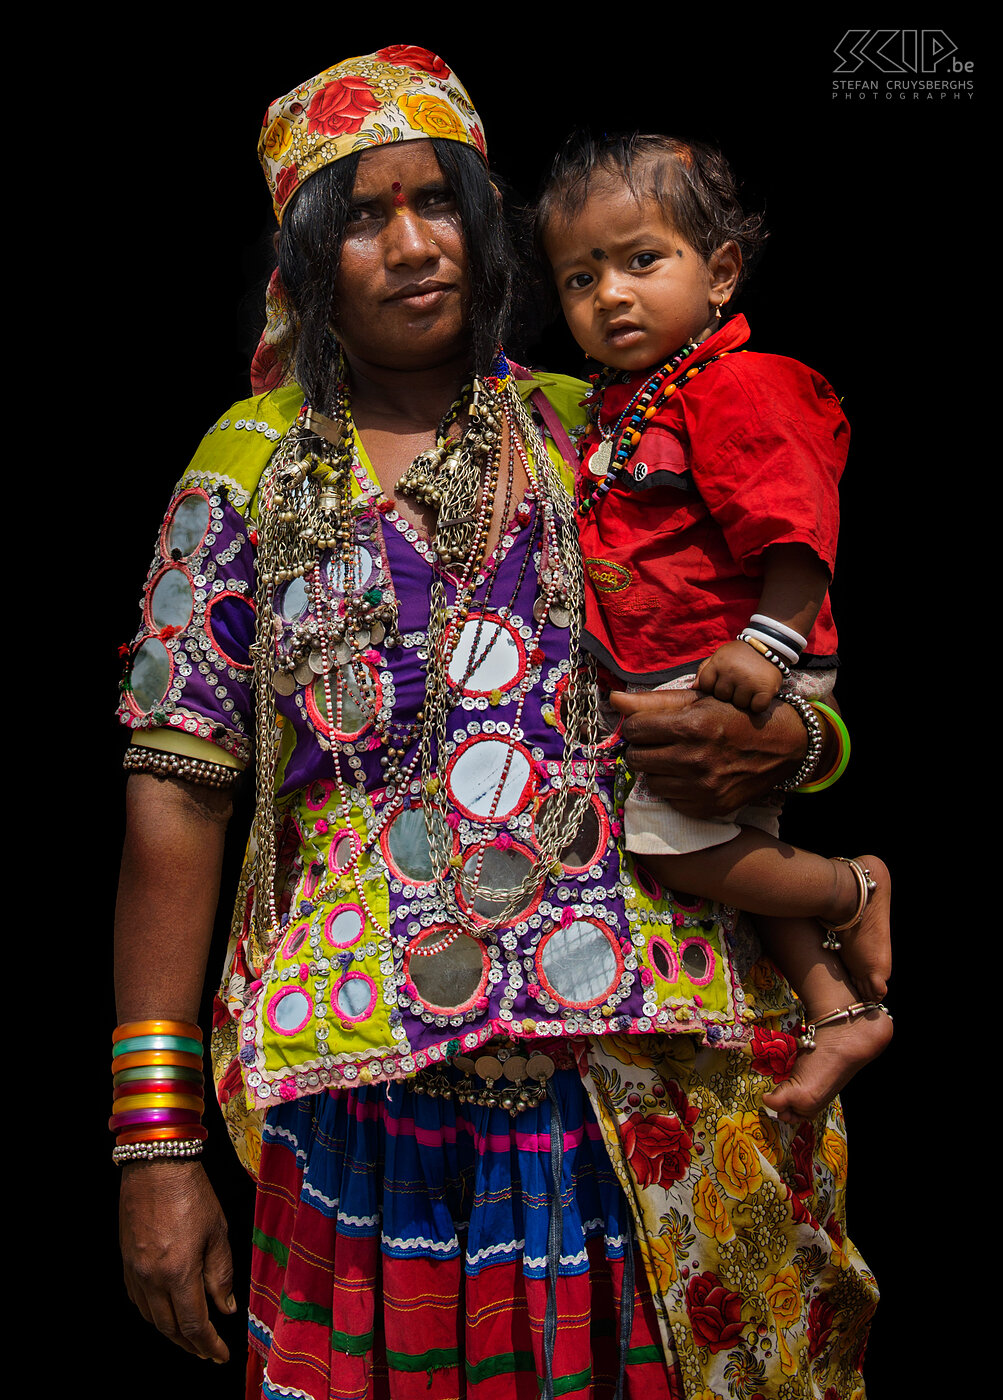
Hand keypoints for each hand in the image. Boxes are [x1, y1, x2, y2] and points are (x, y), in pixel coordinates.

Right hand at [119, 1159, 235, 1362]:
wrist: (156, 1166)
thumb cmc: (191, 1193)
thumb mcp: (217, 1232)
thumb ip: (221, 1274)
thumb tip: (225, 1308)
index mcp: (179, 1271)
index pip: (194, 1324)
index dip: (208, 1344)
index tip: (221, 1355)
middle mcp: (152, 1278)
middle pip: (171, 1328)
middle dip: (191, 1345)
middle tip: (208, 1352)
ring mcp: (135, 1272)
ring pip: (152, 1318)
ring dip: (172, 1333)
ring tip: (191, 1337)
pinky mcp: (126, 1263)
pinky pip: (138, 1301)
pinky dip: (154, 1314)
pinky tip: (166, 1312)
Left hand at [610, 688, 805, 817]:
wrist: (782, 745)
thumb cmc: (736, 715)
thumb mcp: (699, 700)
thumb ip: (653, 702)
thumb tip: (613, 699)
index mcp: (691, 726)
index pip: (634, 729)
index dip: (638, 726)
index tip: (649, 726)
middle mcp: (695, 759)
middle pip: (637, 758)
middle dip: (644, 748)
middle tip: (661, 743)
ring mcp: (702, 787)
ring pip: (651, 781)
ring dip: (658, 770)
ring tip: (679, 759)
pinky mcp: (709, 807)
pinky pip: (671, 800)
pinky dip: (676, 789)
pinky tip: (692, 775)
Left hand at [695, 641, 782, 713]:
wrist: (769, 644)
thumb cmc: (740, 654)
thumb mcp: (720, 656)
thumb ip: (704, 670)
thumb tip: (694, 688)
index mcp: (719, 663)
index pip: (705, 686)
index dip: (712, 687)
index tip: (722, 682)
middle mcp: (732, 672)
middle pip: (722, 697)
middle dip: (728, 694)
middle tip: (738, 684)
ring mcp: (749, 681)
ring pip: (739, 704)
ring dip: (744, 700)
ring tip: (749, 687)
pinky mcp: (765, 689)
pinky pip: (756, 708)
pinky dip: (758, 705)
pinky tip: (759, 695)